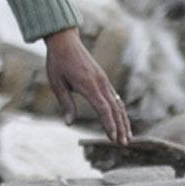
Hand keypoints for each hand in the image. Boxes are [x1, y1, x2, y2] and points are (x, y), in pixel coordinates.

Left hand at [44, 27, 132, 145]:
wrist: (65, 40)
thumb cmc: (58, 62)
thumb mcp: (57, 83)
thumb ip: (66, 103)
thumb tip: (69, 123)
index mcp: (88, 84)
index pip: (103, 108)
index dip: (109, 124)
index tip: (112, 139)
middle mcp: (100, 82)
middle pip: (115, 108)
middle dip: (120, 127)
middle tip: (124, 144)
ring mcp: (103, 80)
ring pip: (118, 103)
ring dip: (123, 121)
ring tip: (127, 137)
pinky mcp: (103, 79)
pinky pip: (115, 97)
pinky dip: (119, 111)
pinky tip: (121, 120)